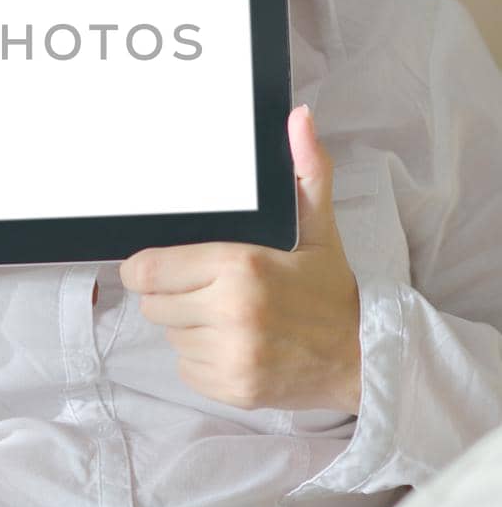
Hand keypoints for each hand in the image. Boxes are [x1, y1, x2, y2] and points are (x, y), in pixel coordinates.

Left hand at [120, 105, 361, 413]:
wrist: (362, 357)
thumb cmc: (328, 288)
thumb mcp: (318, 226)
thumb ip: (304, 170)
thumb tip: (299, 116)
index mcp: (241, 266)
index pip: (148, 270)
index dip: (145, 267)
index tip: (160, 264)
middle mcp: (231, 313)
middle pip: (152, 303)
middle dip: (170, 294)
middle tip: (205, 287)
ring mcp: (231, 357)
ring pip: (169, 335)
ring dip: (187, 325)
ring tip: (226, 315)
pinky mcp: (232, 390)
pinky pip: (187, 368)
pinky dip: (201, 358)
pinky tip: (233, 344)